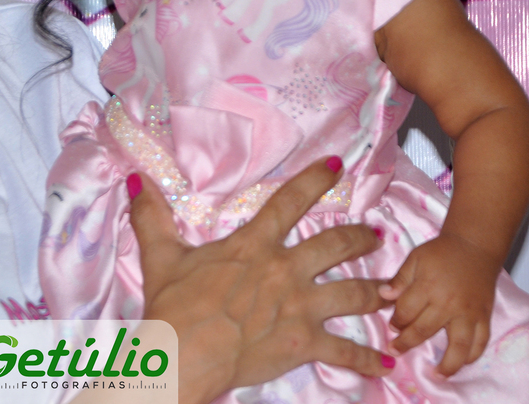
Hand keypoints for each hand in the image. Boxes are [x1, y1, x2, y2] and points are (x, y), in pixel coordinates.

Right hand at [128, 158, 392, 403]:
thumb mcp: (160, 256)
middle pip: (334, 246)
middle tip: (376, 235)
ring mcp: (299, 307)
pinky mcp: (304, 344)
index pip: (289, 203)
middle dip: (359, 238)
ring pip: (352, 293)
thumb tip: (136, 179)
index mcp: (253, 245)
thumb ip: (151, 216)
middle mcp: (284, 270)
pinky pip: (345, 351)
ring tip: (393, 289)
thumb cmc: (173, 306)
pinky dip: (369, 358)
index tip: (337, 166)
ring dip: (376, 291)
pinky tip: (388, 362)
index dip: (315, 181)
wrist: (183, 354)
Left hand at [380, 233, 499, 375]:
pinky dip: (473, 355)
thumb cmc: (441, 252)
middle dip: (407, 342)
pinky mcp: (484, 316)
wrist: (474, 245)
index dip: (396, 320)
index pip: (406, 311)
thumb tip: (383, 296)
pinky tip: (462, 363)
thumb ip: (400, 279)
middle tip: (395, 350)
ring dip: (448, 364)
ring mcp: (469, 312)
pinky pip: (481, 341)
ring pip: (459, 345)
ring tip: (437, 375)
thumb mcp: (415, 258)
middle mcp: (449, 303)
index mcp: (428, 286)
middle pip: (425, 330)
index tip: (392, 326)